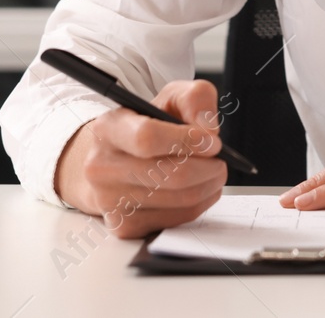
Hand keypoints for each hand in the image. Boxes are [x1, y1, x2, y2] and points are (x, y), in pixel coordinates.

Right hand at [53, 78, 228, 237]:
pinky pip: (178, 218)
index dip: (188, 141)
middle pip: (170, 175)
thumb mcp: (169, 98)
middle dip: (208, 167)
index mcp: (109, 129)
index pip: (147, 138)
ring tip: (213, 171)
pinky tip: (198, 188)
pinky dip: (199, 203)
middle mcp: (102, 167)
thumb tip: (208, 129)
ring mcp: (110, 201)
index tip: (213, 142)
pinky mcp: (124, 225)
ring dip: (209, 185)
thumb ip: (195, 98)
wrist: (111, 162)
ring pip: (180, 199)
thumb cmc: (144, 126)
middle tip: (221, 160)